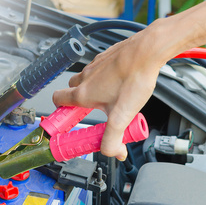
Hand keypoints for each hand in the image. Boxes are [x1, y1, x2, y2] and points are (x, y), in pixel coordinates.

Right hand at [53, 25, 164, 160]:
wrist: (148, 52)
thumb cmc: (134, 78)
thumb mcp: (121, 116)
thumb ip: (114, 139)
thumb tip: (113, 152)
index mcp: (83, 93)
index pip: (57, 100)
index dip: (60, 112)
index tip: (67, 121)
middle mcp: (86, 77)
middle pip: (72, 91)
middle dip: (79, 103)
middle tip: (92, 113)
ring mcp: (96, 65)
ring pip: (86, 80)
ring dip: (93, 90)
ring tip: (111, 99)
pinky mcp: (107, 57)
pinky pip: (100, 70)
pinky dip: (105, 78)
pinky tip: (121, 84)